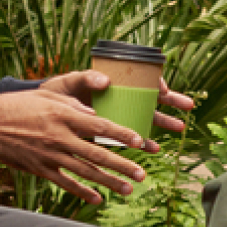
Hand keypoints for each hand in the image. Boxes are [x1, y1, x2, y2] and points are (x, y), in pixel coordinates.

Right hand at [0, 87, 146, 204]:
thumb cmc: (19, 104)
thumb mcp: (48, 95)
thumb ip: (74, 104)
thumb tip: (95, 114)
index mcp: (64, 116)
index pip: (100, 127)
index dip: (122, 135)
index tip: (141, 142)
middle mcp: (60, 137)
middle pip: (98, 154)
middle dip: (123, 165)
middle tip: (142, 174)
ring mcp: (50, 156)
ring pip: (85, 172)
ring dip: (109, 182)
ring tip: (128, 189)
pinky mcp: (40, 169)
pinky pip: (65, 183)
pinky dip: (82, 192)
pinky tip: (98, 199)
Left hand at [41, 70, 194, 135]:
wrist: (38, 116)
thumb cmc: (54, 94)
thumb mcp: (67, 83)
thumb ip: (84, 78)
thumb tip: (106, 80)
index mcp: (111, 83)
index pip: (140, 79)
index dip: (155, 84)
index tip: (163, 92)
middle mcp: (117, 98)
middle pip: (149, 98)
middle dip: (171, 103)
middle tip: (189, 107)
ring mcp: (116, 116)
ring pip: (145, 118)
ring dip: (162, 123)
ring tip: (179, 128)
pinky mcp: (110, 134)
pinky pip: (130, 137)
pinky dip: (143, 142)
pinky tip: (154, 148)